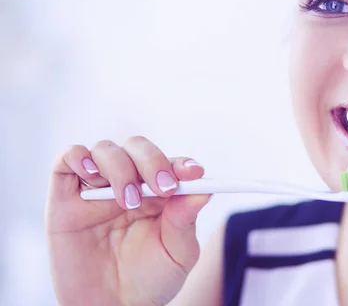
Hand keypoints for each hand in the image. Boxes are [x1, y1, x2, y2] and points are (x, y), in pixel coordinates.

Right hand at [46, 136, 210, 305]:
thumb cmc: (149, 279)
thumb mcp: (177, 253)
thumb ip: (185, 220)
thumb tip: (202, 190)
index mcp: (159, 192)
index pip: (171, 163)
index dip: (182, 163)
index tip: (193, 173)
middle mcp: (129, 183)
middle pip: (138, 147)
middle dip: (152, 162)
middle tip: (162, 188)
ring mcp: (96, 188)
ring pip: (105, 149)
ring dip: (120, 168)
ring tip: (127, 202)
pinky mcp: (65, 197)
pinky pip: (66, 158)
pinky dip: (78, 156)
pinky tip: (91, 174)